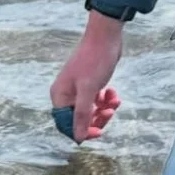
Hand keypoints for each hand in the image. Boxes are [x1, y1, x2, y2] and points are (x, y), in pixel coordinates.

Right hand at [50, 12, 123, 142]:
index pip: (66, 125)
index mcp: (60, 96)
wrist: (106, 36)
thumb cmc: (95, 61)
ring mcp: (79, 89)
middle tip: (110, 112)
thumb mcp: (89, 90)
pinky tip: (113, 93)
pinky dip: (107, 100)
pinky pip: (97, 100)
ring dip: (105, 109)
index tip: (99, 131)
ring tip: (115, 100)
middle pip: (80, 119)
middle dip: (97, 118)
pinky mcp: (91, 83)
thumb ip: (82, 114)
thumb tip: (78, 138)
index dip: (82, 131)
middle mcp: (66, 94)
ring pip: (91, 110)